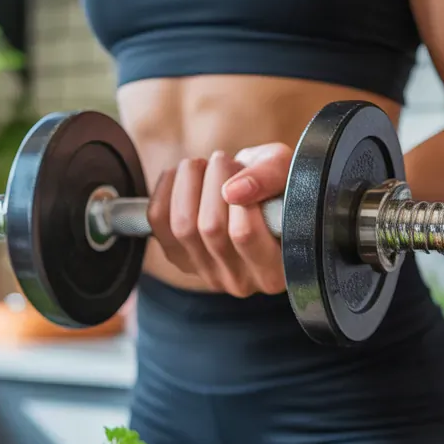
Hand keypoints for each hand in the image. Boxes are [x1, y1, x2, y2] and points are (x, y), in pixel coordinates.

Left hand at [147, 143, 291, 296]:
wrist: (256, 194)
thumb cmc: (278, 184)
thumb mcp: (286, 170)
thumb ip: (271, 177)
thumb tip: (233, 192)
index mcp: (276, 270)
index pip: (244, 233)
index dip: (239, 193)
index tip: (245, 170)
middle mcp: (242, 282)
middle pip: (210, 229)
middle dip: (214, 180)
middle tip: (225, 161)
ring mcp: (208, 275)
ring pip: (184, 226)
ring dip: (190, 182)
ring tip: (205, 166)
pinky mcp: (180, 260)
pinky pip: (158, 221)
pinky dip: (167, 188)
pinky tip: (184, 177)